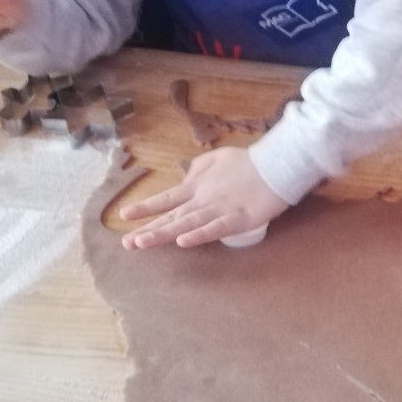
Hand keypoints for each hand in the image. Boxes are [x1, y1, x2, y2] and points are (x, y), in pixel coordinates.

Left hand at [119, 147, 289, 249]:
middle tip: (127, 244)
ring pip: (187, 224)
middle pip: (172, 216)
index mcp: (198, 186)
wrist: (276, 164)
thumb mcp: (217, 158)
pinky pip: (216, 229)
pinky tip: (183, 242)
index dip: (146, 207)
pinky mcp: (238, 219)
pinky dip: (199, 235)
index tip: (125, 215)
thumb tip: (185, 180)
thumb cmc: (248, 162)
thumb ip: (198, 169)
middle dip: (149, 230)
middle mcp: (203, 199)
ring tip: (141, 243)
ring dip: (163, 234)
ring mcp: (219, 209)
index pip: (166, 199)